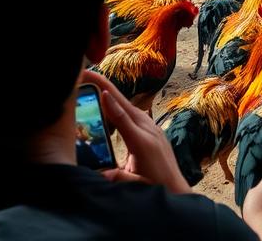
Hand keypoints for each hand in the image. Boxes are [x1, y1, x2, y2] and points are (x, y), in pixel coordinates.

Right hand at [81, 69, 191, 193]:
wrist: (176, 186)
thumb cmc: (156, 186)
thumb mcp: (138, 184)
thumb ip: (121, 178)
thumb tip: (102, 174)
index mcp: (142, 142)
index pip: (123, 119)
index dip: (110, 104)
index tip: (99, 89)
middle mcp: (148, 130)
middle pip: (123, 104)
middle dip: (105, 87)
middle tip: (86, 74)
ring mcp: (150, 126)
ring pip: (126, 105)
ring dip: (109, 91)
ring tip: (90, 79)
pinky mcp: (149, 128)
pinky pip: (130, 111)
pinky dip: (116, 101)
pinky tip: (105, 95)